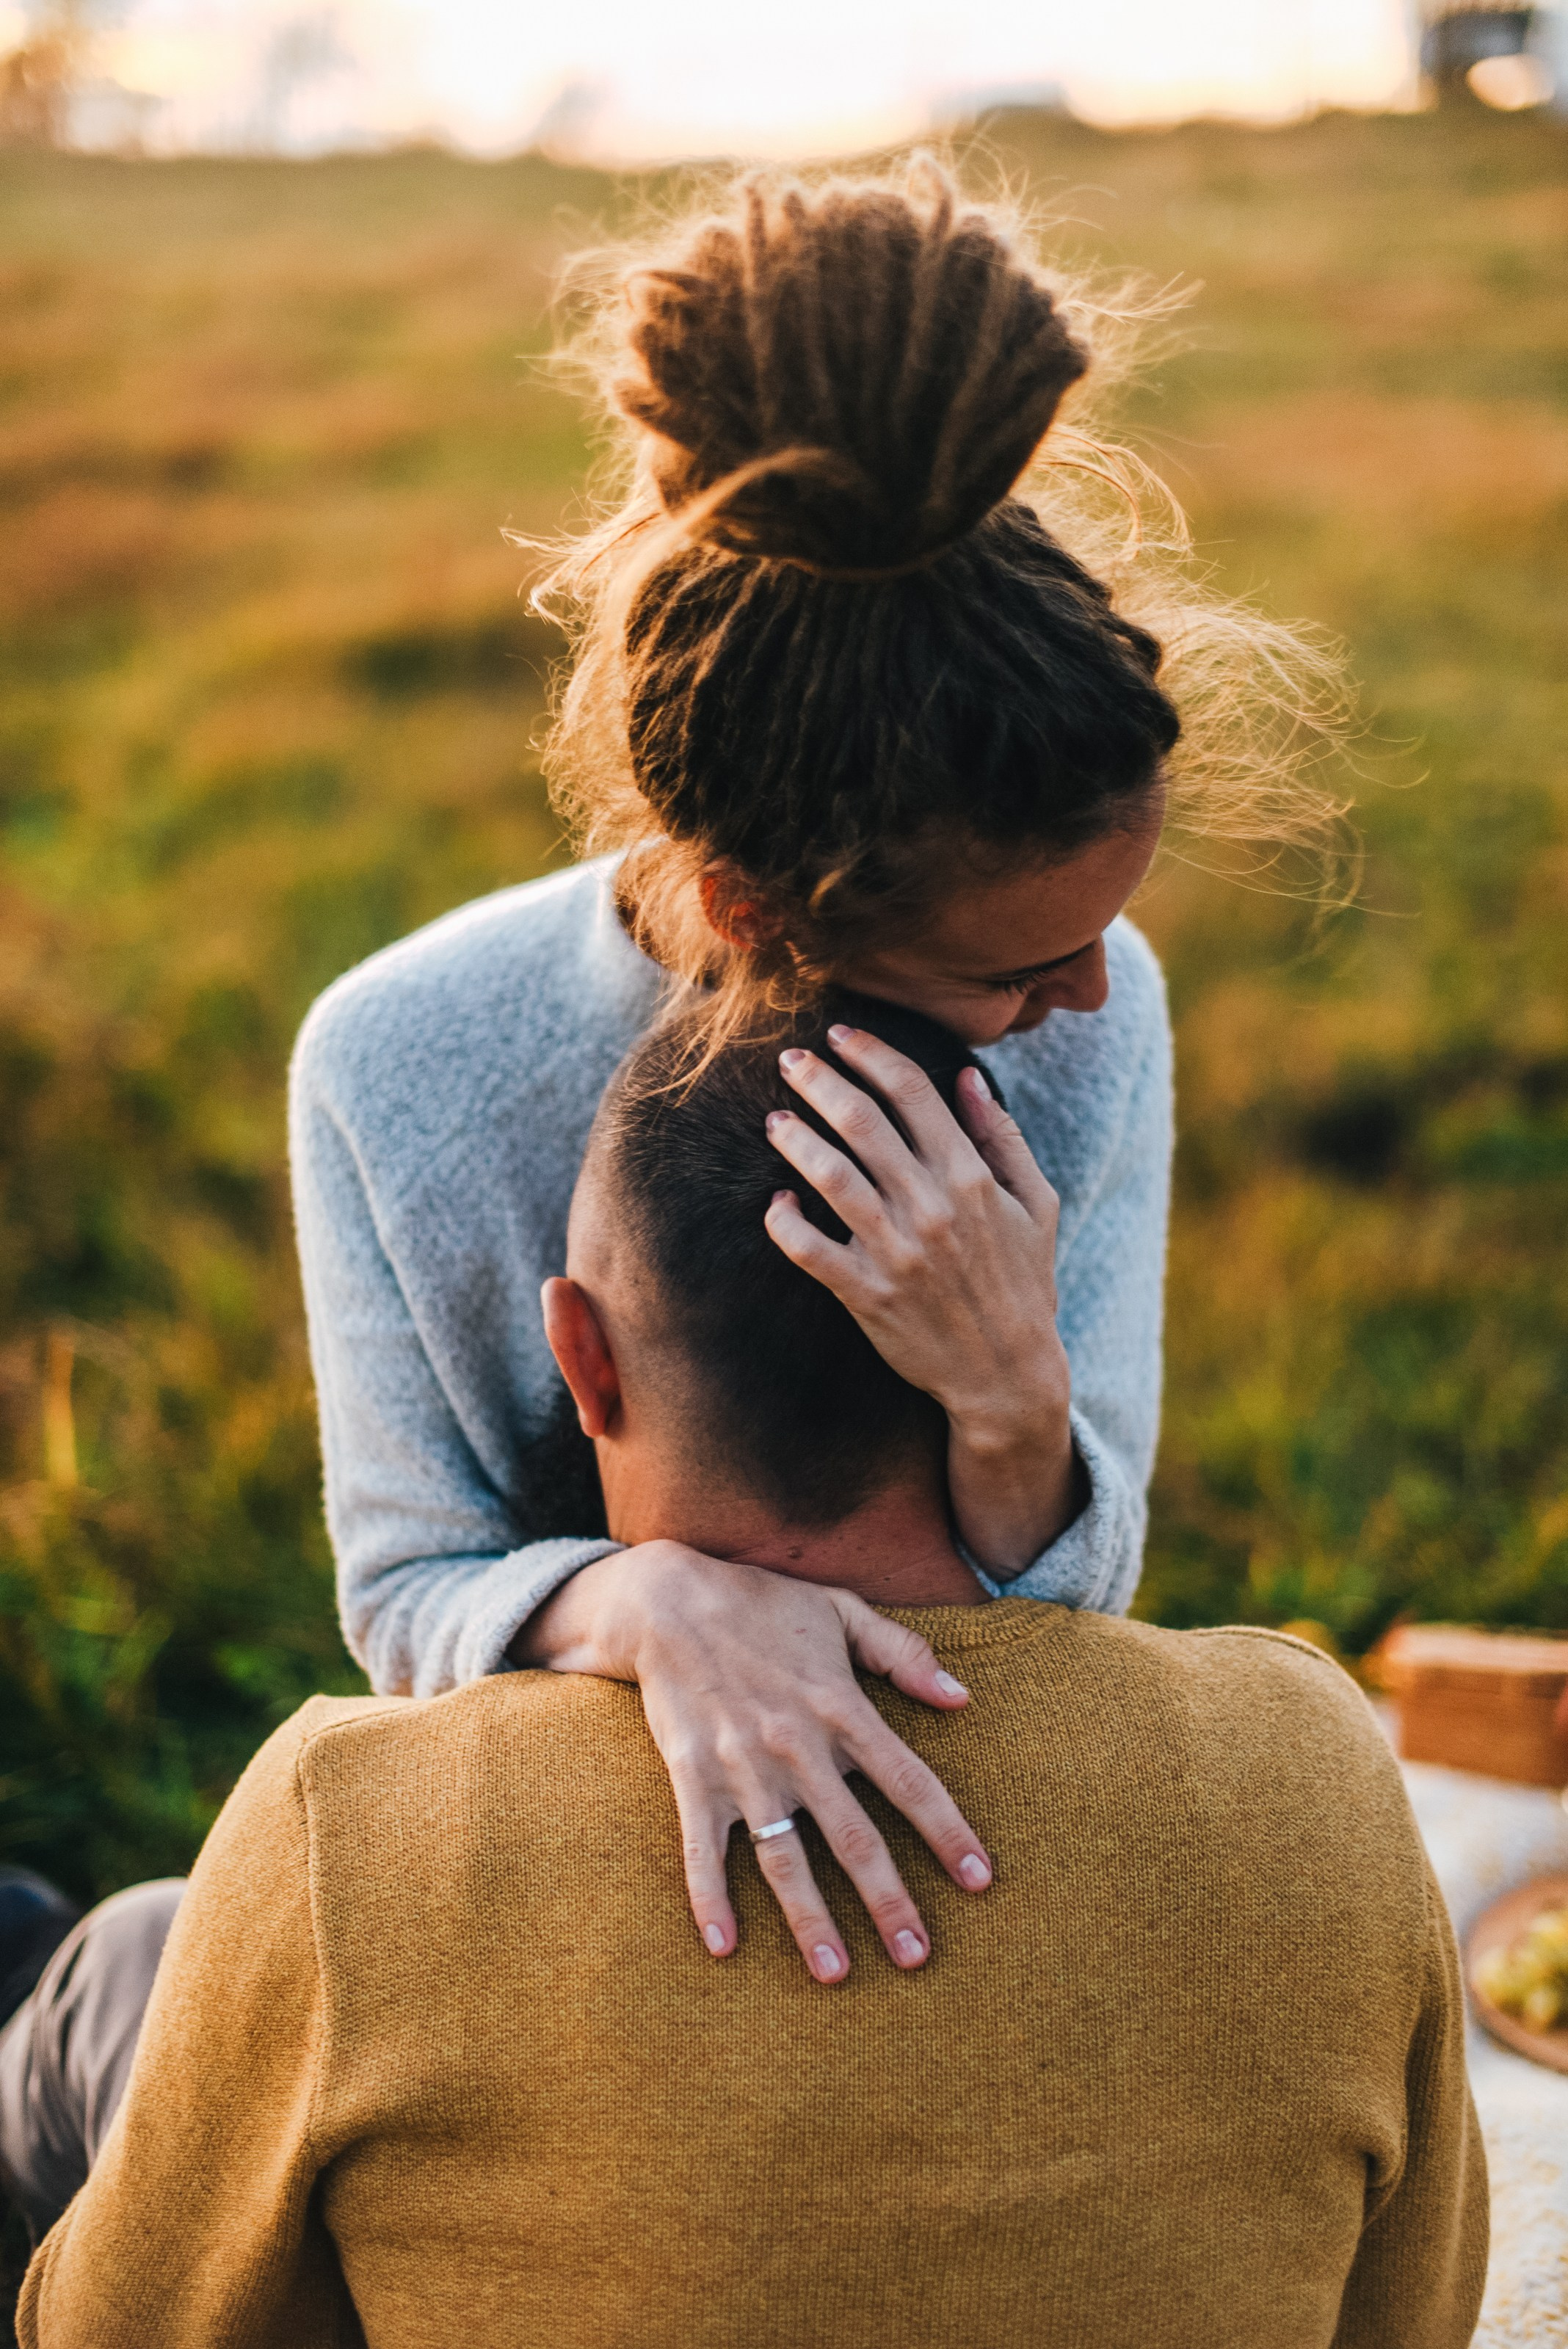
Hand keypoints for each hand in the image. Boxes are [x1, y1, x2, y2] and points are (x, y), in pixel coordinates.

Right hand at [511, 1544, 992, 1981]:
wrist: (667, 1598)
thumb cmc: (763, 1605)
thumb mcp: (842, 1611)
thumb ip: (904, 1653)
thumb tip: (963, 1697)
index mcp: (841, 1705)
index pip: (908, 1780)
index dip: (947, 1832)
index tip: (980, 1880)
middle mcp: (796, 1744)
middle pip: (853, 1837)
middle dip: (888, 1901)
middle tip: (917, 1957)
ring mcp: (742, 1766)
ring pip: (784, 1857)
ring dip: (810, 1918)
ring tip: (836, 1974)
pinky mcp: (692, 1777)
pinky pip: (702, 1849)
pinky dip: (710, 1897)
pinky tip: (724, 1947)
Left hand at [763, 1025, 1079, 1574]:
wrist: (1008, 1374)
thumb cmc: (1024, 1284)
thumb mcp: (1036, 1205)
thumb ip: (1001, 1137)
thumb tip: (966, 1077)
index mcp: (972, 1177)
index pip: (913, 1092)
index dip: (871, 1054)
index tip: (840, 1035)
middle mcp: (932, 1207)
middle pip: (862, 1122)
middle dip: (820, 1081)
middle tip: (790, 1060)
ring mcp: (896, 1251)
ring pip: (829, 1176)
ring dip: (794, 1139)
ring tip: (774, 1120)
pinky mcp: (866, 1294)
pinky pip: (809, 1248)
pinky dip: (785, 1222)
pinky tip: (776, 1202)